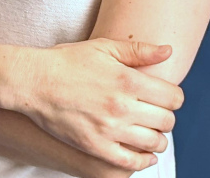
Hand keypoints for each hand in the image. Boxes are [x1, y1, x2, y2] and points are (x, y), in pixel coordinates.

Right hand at [12, 37, 182, 172]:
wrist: (35, 81)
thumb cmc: (68, 61)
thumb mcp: (104, 47)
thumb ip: (139, 50)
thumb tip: (168, 51)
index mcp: (127, 79)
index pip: (172, 97)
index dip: (174, 97)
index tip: (166, 96)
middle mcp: (122, 106)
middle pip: (167, 121)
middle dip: (167, 116)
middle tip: (156, 112)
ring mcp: (109, 129)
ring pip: (154, 143)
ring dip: (157, 138)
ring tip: (149, 130)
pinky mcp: (96, 147)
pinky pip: (131, 162)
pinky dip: (143, 160)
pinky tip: (143, 152)